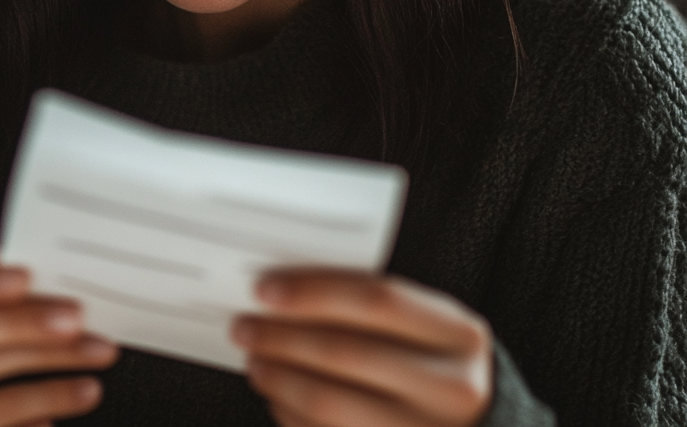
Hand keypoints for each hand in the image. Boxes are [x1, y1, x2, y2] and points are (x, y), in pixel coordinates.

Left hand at [232, 270, 491, 426]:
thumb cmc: (438, 367)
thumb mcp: (426, 328)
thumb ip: (370, 307)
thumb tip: (287, 291)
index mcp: (458, 334)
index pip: (375, 299)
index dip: (313, 291)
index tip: (265, 289)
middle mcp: (452, 387)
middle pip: (346, 353)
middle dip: (282, 338)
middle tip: (245, 327)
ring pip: (331, 404)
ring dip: (280, 380)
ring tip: (256, 362)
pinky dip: (293, 416)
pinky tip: (278, 399)